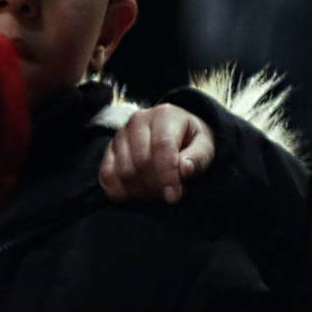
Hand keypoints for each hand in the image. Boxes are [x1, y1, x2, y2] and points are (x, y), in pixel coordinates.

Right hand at [99, 104, 214, 204]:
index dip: (167, 175)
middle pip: (141, 162)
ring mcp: (121, 135)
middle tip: (169, 195)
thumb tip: (184, 170)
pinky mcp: (110, 150)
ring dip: (141, 191)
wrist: (177, 132)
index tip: (174, 196)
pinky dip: (121, 192)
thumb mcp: (205, 146)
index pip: (162, 148)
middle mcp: (138, 120)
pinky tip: (137, 194)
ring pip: (124, 172)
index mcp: (165, 115)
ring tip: (157, 192)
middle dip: (156, 186)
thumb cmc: (192, 141)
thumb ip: (198, 158)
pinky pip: (107, 176)